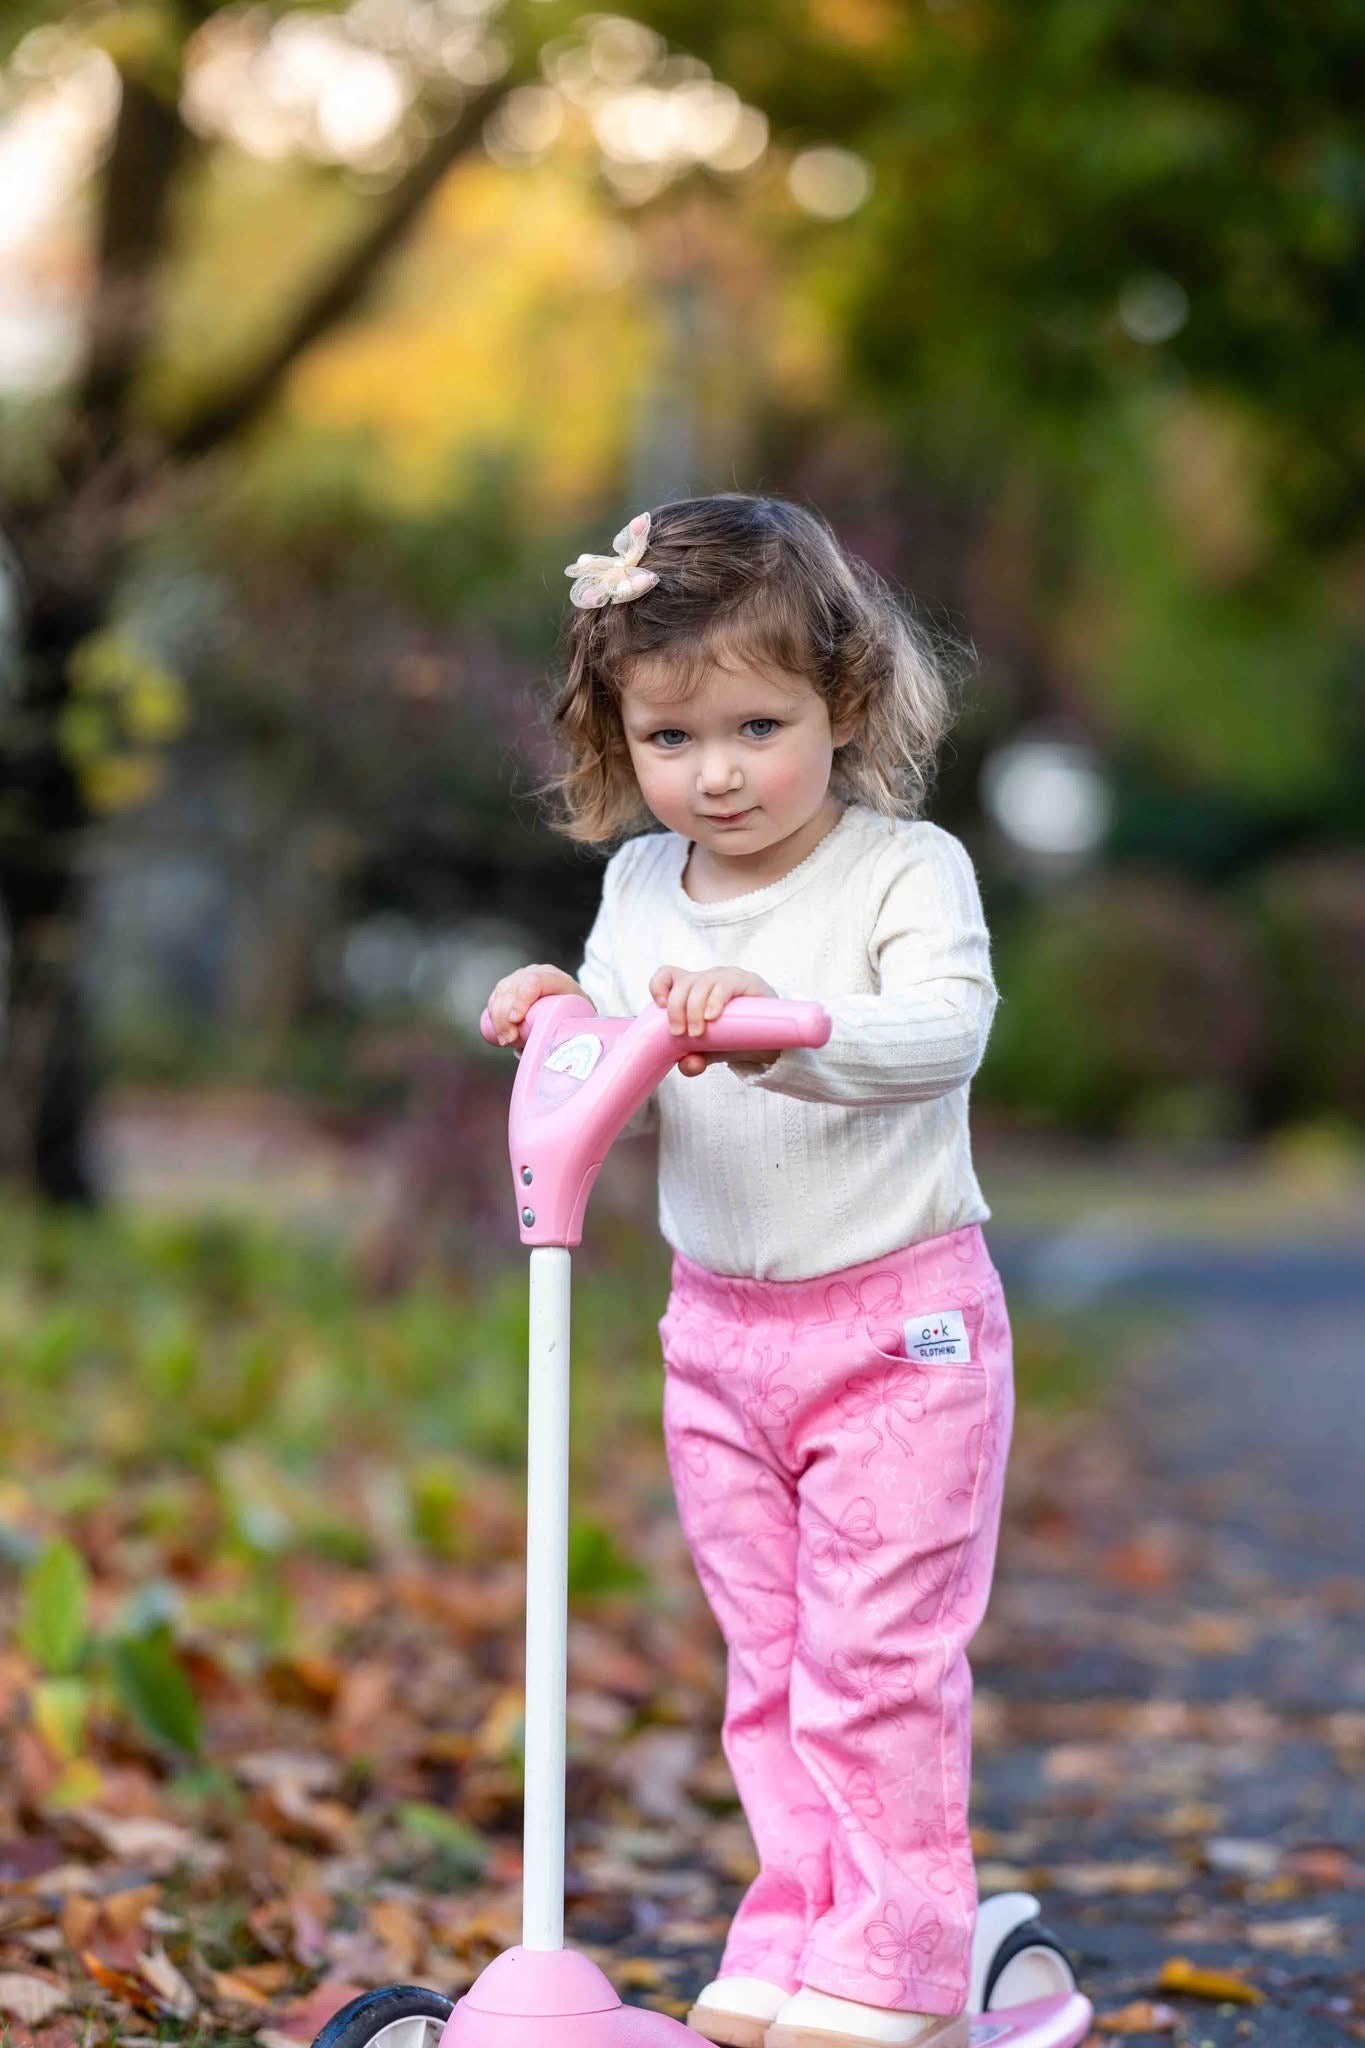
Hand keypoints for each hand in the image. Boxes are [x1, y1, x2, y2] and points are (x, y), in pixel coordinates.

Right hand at [486, 964, 588, 1046]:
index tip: (515, 1019)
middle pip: (513, 988)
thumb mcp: (579, 1022)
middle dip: (504, 1015)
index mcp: (556, 978)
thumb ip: (570, 1036)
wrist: (573, 1007)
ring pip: (501, 993)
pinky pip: (495, 997)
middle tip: (508, 1040)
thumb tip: (553, 1055)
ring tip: (505, 1040)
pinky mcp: (510, 987)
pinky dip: (493, 1015)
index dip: (521, 999)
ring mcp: (521, 978)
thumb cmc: (576, 1017)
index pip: (534, 982)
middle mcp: (536, 973)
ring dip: (497, 1018)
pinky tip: (497, 1031)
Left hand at [649, 964, 777, 1077]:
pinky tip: (712, 1017)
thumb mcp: (711, 1051)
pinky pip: (726, 984)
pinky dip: (714, 1000)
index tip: (659, 1006)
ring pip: (702, 983)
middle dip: (676, 1008)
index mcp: (692, 990)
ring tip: (698, 1033)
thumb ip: (696, 1059)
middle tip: (680, 1033)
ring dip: (693, 1008)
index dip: (658, 986)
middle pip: (683, 982)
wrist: (771, 1039)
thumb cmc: (735, 1038)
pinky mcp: (747, 982)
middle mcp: (707, 979)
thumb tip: (688, 1066)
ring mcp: (727, 978)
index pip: (668, 974)